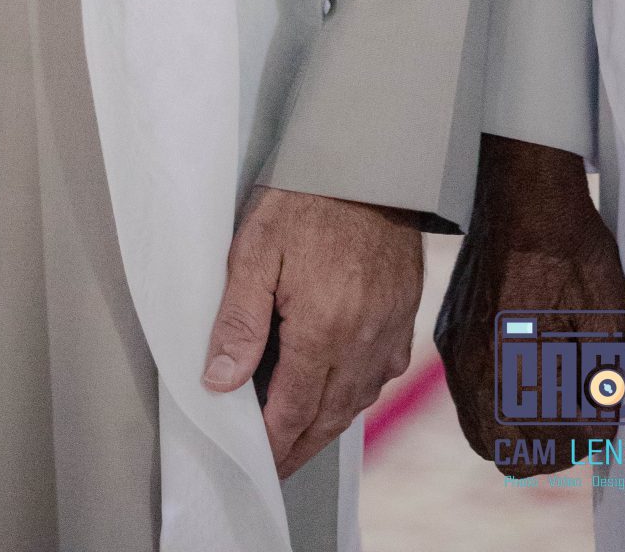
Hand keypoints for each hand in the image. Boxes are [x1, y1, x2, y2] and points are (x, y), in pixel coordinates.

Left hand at [202, 184, 423, 478]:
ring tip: (298, 433)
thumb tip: (221, 381)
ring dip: (326, 423)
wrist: (370, 162)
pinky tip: (337, 387)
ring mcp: (389, 331)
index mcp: (324, 331)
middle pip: (327, 416)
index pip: (293, 410)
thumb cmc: (309, 197)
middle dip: (298, 445)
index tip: (255, 459)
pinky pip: (380, 374)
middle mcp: (363, 342)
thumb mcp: (256, 249)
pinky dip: (355, 392)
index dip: (272, 442)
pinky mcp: (403, 317)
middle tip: (274, 461)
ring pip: (356, 400)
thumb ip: (239, 320)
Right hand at [436, 134, 624, 463]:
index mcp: (509, 361)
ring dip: (514, 427)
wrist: (523, 192)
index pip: (530, 446)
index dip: (568, 447)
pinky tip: (525, 373)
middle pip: (496, 446)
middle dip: (538, 448)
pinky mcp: (450, 327)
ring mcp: (455, 344)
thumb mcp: (603, 320)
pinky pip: (467, 389)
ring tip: (553, 403)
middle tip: (572, 425)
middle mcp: (471, 360)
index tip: (590, 427)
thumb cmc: (567, 249)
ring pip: (477, 421)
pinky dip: (495, 399)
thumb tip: (594, 433)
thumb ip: (597, 387)